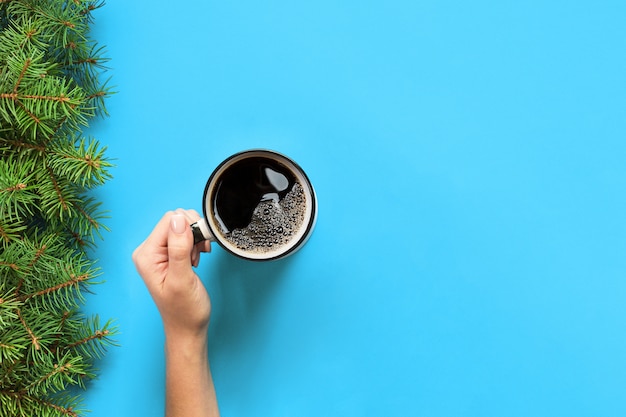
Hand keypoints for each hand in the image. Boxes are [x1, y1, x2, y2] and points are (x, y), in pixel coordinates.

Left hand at [132, 209, 211, 338]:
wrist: (187, 327)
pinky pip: (184, 236)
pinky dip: (195, 244)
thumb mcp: (182, 279)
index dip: (189, 228)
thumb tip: (178, 219)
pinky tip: (196, 258)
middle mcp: (149, 250)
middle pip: (176, 221)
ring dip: (195, 239)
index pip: (169, 221)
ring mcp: (158, 253)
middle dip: (193, 233)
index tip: (200, 247)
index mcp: (146, 254)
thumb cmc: (184, 310)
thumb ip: (179, 248)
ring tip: (197, 259)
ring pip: (182, 227)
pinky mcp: (169, 255)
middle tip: (199, 255)